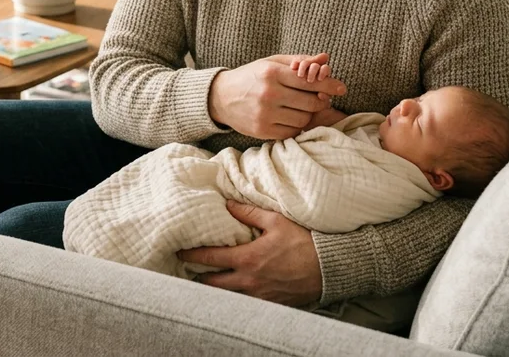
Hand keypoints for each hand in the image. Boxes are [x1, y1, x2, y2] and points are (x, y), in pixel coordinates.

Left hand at [177, 201, 322, 306]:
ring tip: (203, 281)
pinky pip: (243, 305)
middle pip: (211, 283)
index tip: (179, 252)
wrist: (329, 268)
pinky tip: (230, 292)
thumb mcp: (276, 221)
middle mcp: (248, 281)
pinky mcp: (269, 305)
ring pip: (225, 297)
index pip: (210, 258)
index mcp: (247, 258)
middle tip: (187, 270)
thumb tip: (227, 204)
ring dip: (213, 289)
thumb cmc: (304, 242)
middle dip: (197, 276)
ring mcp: (258, 296)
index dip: (191, 255)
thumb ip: (248, 213)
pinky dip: (233, 298)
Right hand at [209, 53, 346, 139]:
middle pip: (311, 102)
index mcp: (271, 73)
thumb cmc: (251, 77)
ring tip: (300, 107)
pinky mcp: (262, 130)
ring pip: (304, 119)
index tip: (341, 88)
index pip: (309, 80)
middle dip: (320, 101)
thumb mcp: (271, 62)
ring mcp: (264, 114)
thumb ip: (299, 61)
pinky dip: (295, 126)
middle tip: (320, 99)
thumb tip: (326, 58)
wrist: (220, 97)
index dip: (329, 84)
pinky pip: (292, 132)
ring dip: (307, 114)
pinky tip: (289, 117)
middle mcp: (268, 94)